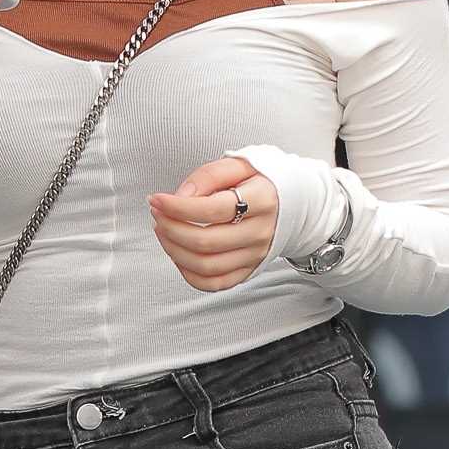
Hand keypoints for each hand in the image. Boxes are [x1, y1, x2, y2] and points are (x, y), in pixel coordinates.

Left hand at [147, 156, 279, 289]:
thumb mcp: (238, 164)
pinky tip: (179, 254)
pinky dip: (189, 273)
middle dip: (170, 228)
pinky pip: (214, 283)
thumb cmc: (260, 182)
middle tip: (157, 213)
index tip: (156, 199)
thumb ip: (208, 176)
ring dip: (174, 250)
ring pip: (206, 266)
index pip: (213, 210)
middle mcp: (260, 232)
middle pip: (206, 241)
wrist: (292, 203)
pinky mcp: (249, 270)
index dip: (178, 207)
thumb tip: (180, 197)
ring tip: (164, 231)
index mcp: (262, 200)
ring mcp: (255, 255)